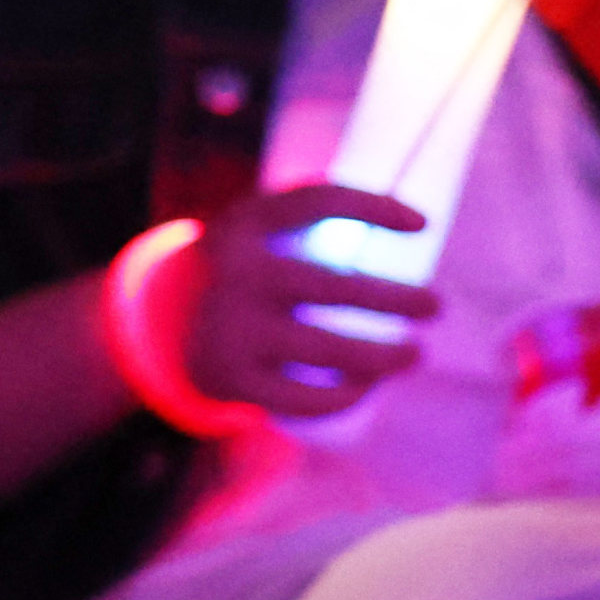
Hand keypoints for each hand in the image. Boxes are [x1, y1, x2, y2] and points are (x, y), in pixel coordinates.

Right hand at [178, 183, 441, 418]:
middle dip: (397, 299)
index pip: (317, 201)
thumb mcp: (258, 232)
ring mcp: (231, 328)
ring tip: (414, 354)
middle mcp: (236, 272)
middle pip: (335, 286)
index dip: (374, 208)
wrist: (165, 325)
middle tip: (435, 306)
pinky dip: (344, 395)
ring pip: (328, 348)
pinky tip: (367, 386)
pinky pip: (303, 397)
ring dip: (382, 355)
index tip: (422, 224)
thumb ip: (313, 222)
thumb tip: (412, 225)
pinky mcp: (230, 377)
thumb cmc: (245, 272)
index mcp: (245, 222)